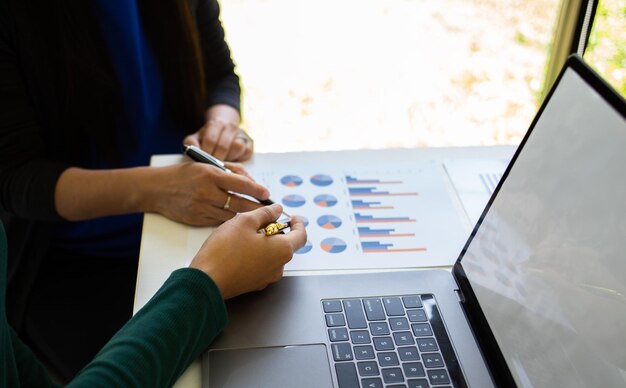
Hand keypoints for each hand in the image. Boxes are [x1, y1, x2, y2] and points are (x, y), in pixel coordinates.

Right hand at [145, 162, 269, 225]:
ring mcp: (202, 208)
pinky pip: (220, 222)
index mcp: (211, 175)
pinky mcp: (198, 220)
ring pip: (231, 215)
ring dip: (245, 217)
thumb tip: (252, 181)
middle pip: (240, 203)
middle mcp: (207, 192)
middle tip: (268, 210)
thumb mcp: (206, 165)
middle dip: (256, 208)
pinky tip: (238, 222)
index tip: (267, 194)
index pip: (241, 183)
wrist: (157, 189)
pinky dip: (230, 222)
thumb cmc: (184, 175)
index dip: (256, 190)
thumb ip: (230, 170)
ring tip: (256, 217)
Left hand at [184, 104, 252, 161]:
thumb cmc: (207, 139)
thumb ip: (192, 144)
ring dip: (229, 158)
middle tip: (213, 167)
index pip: (210, 140)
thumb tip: (193, 153)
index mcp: (215, 124)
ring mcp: (241, 134)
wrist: (224, 131)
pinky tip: (232, 161)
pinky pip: (246, 152)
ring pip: (237, 147)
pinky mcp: (250, 143)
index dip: (206, 153)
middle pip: (223, 145)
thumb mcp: (196, 139)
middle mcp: (230, 126)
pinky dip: (239, 158)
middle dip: (217, 159)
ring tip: (223, 163)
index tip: (203, 162)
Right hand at [190, 205, 306, 298]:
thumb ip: (265, 213)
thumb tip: (277, 210)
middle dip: (274, 231)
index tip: (293, 217)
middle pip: (284, 244)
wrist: (207, 280)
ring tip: (244, 234)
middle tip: (259, 221)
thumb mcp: (245, 222)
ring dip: (263, 242)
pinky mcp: (254, 283)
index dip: (298, 224)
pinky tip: (238, 248)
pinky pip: (261, 264)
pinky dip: (256, 254)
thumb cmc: (225, 251)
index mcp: (282, 250)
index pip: (301, 236)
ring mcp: (267, 277)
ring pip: (271, 254)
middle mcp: (279, 267)